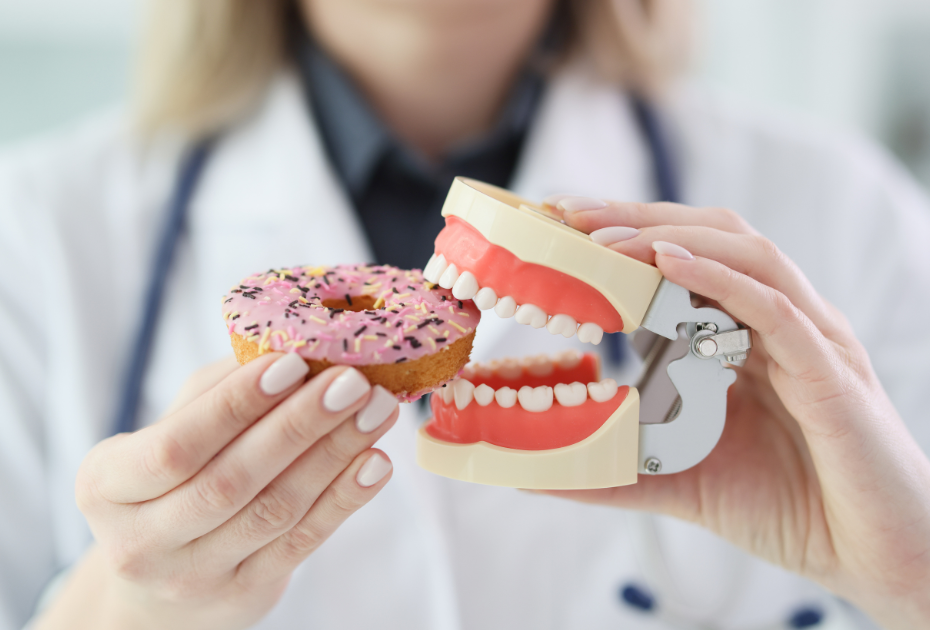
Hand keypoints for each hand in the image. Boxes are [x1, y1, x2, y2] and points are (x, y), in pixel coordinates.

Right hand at [38, 354, 398, 629]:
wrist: (158, 580)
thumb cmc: (172, 478)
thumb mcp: (173, 428)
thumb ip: (221, 388)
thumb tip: (292, 342)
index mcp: (107, 485)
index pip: (175, 445)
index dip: (236, 404)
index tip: (293, 363)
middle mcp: (141, 540)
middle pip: (230, 481)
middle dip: (299, 425)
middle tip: (352, 382)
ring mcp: (192, 577)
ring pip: (274, 511)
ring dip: (334, 455)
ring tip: (376, 411)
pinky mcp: (243, 594)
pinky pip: (301, 544)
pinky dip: (344, 500)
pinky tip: (376, 462)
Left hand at [546, 197, 929, 628]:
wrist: (873, 558)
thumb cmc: (789, 508)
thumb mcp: (681, 480)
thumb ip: (615, 470)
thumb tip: (536, 472)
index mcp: (749, 337)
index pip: (688, 258)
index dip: (627, 234)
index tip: (560, 227)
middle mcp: (782, 323)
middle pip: (713, 236)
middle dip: (638, 217)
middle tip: (567, 214)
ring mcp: (812, 341)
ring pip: (748, 254)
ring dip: (673, 235)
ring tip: (605, 237)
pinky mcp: (831, 374)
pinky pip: (779, 310)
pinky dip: (724, 279)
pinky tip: (673, 262)